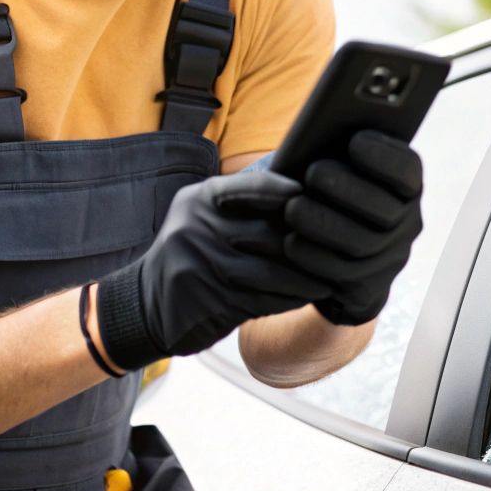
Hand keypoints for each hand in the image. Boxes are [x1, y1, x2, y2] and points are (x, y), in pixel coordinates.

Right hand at [96, 170, 327, 370]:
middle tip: (346, 242)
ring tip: (334, 275)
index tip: (325, 197)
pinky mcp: (209, 300)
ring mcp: (201, 266)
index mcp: (201, 198)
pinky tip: (309, 295)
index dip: (293, 192)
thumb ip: (244, 201)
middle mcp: (197, 227)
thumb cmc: (193, 252)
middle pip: (270, 232)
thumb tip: (306, 188)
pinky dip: (290, 298)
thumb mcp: (204, 214)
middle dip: (311, 241)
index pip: (257, 187)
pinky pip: (262, 299)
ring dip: (308, 277)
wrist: (144, 304)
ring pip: (272, 271)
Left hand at [287, 130, 424, 325]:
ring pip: (364, 243)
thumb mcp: (339, 170)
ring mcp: (392, 256)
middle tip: (314, 172)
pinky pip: (344, 274)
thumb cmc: (330, 194)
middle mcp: (408, 221)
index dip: (385, 156)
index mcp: (405, 185)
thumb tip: (315, 135)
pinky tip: (291, 242)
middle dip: (348, 188)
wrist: (334, 252)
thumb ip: (335, 152)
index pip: (407, 169)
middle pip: (386, 208)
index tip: (355, 140)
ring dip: (326, 224)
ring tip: (293, 208)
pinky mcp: (370, 285)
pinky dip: (315, 257)